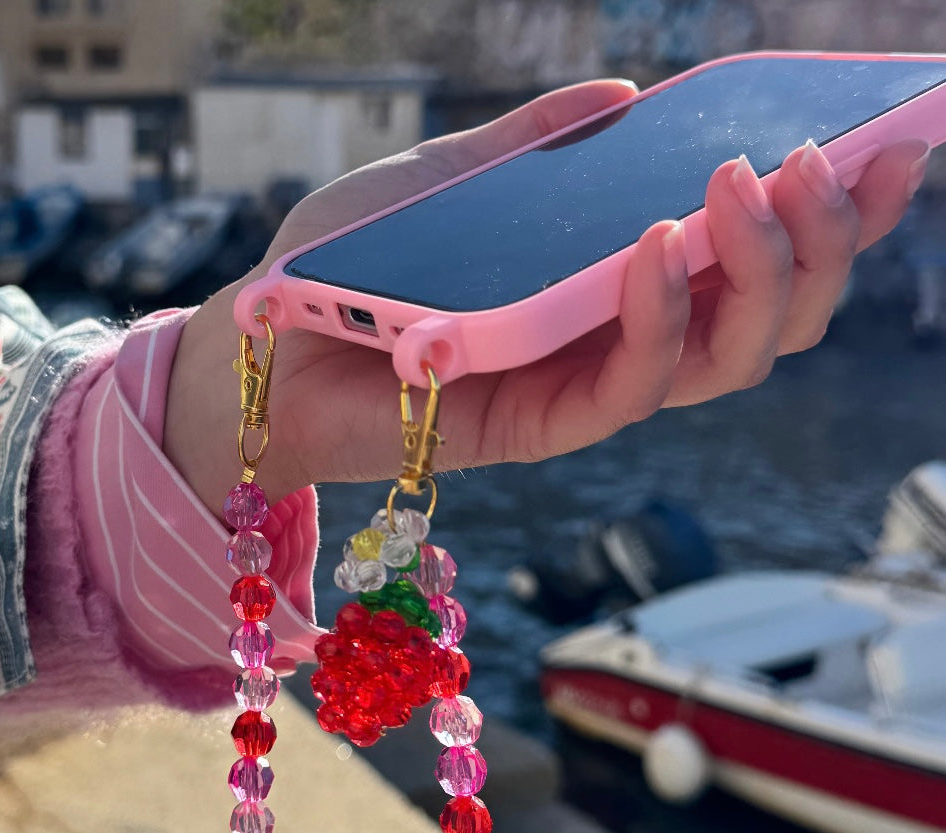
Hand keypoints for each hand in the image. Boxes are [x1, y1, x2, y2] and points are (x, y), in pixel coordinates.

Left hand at [167, 80, 930, 508]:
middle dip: (822, 244)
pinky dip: (656, 319)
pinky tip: (659, 244)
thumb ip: (533, 147)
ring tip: (753, 185)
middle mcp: (611, 342)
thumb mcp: (441, 178)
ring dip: (760, 276)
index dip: (829, 211)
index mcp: (608, 282)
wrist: (256, 344)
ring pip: (720, 363)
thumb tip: (627, 98)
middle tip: (828, 158)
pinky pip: (626, 392)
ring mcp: (577, 389)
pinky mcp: (532, 429)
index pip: (744, 256)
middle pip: (764, 319)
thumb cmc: (342, 263)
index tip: (890, 139)